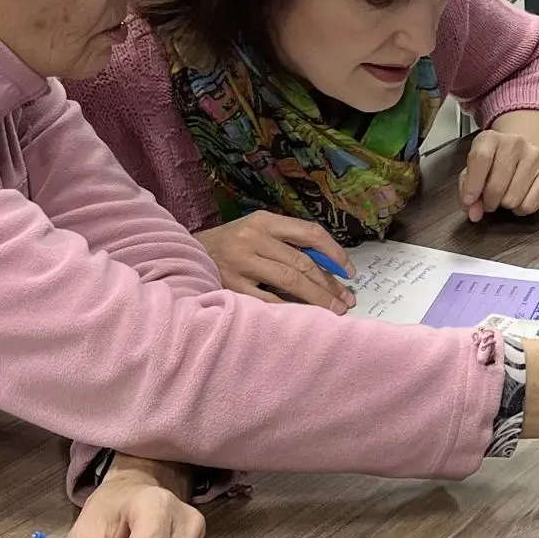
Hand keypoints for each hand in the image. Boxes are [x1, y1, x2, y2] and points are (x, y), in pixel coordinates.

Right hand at [195, 212, 355, 312]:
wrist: (188, 254)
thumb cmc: (231, 244)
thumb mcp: (257, 232)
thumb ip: (287, 243)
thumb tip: (328, 268)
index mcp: (265, 221)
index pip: (310, 233)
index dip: (334, 253)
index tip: (349, 272)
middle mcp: (254, 238)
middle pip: (303, 262)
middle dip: (329, 283)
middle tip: (346, 300)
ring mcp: (242, 262)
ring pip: (290, 280)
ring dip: (317, 297)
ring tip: (334, 310)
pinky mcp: (232, 285)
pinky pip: (269, 300)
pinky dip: (290, 308)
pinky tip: (305, 316)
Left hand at [459, 129, 538, 221]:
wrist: (523, 152)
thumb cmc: (494, 164)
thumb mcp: (473, 170)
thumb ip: (467, 190)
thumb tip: (474, 213)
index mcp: (490, 138)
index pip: (480, 159)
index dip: (472, 185)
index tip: (469, 201)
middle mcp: (515, 143)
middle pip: (496, 185)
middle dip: (488, 201)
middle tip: (489, 200)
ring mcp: (535, 156)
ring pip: (512, 199)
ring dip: (504, 204)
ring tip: (504, 195)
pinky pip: (529, 205)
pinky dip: (520, 209)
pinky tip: (519, 198)